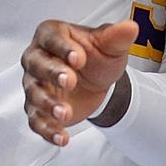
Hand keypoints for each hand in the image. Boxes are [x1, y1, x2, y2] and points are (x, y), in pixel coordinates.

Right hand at [22, 19, 138, 145]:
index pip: (52, 38)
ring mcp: (35, 84)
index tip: (78, 58)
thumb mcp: (110, 45)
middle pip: (37, 64)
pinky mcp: (37, 108)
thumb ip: (117, 36)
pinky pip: (36, 120)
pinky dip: (48, 130)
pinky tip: (62, 137)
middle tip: (70, 81)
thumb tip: (131, 28)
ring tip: (65, 113)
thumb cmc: (97, 56)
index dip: (63, 48)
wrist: (98, 81)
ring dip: (48, 104)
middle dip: (52, 73)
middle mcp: (37, 57)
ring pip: (34, 93)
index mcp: (52, 35)